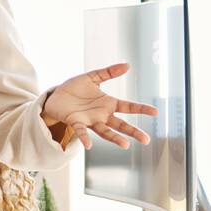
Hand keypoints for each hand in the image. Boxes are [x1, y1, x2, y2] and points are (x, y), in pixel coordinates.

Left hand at [42, 62, 157, 149]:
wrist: (55, 96)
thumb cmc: (74, 88)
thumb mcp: (92, 77)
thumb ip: (108, 72)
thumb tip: (127, 65)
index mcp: (108, 103)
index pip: (128, 107)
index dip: (141, 109)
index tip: (155, 112)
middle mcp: (101, 115)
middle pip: (120, 124)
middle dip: (132, 131)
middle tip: (146, 140)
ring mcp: (89, 120)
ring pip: (105, 131)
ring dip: (114, 138)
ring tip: (126, 145)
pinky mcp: (75, 122)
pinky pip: (81, 131)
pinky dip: (85, 138)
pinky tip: (89, 145)